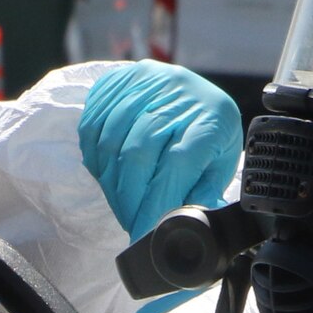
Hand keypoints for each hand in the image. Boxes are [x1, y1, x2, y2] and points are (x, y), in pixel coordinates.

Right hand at [79, 61, 242, 240]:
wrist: (192, 90)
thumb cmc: (209, 132)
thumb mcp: (220, 161)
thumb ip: (204, 191)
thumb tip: (189, 221)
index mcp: (210, 117)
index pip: (177, 163)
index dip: (156, 202)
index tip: (145, 232)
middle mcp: (176, 94)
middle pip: (138, 153)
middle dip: (129, 199)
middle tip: (130, 224)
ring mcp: (143, 83)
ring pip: (111, 142)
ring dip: (110, 183)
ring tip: (121, 204)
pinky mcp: (117, 81)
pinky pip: (92, 126)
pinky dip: (95, 158)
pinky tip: (107, 175)